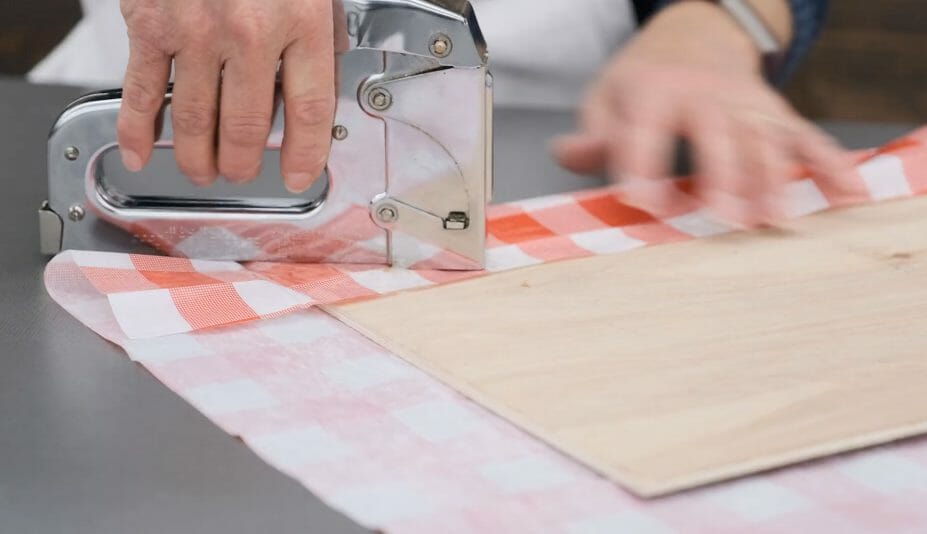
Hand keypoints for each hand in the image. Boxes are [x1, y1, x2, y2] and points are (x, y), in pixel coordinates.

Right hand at [117, 0, 335, 191]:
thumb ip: (318, 33)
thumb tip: (318, 80)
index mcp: (301, 23)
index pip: (309, 111)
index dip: (306, 156)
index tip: (301, 177)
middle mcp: (250, 33)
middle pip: (249, 128)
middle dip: (246, 164)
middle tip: (243, 174)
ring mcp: (196, 32)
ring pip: (196, 122)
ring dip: (199, 159)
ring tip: (204, 171)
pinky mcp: (151, 24)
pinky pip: (141, 92)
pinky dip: (136, 130)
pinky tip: (140, 155)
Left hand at [552, 1, 852, 225]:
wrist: (695, 33)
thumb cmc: (644, 78)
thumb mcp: (606, 96)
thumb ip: (592, 135)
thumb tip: (567, 155)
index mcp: (653, 92)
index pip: (645, 132)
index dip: (642, 166)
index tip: (641, 202)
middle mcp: (705, 95)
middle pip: (716, 136)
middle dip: (721, 176)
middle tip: (723, 218)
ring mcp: (746, 104)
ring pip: (764, 141)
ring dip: (773, 180)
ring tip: (776, 221)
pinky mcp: (775, 114)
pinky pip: (806, 137)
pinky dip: (829, 163)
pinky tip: (848, 193)